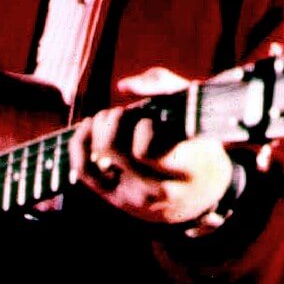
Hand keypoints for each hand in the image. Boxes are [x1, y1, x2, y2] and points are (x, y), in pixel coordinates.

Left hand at [68, 67, 232, 225]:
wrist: (203, 192)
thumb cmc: (197, 140)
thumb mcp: (195, 109)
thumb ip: (163, 85)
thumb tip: (123, 86)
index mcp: (184, 170)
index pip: (146, 149)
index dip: (143, 126)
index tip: (152, 120)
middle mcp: (156, 189)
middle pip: (113, 149)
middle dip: (114, 119)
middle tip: (125, 113)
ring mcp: (133, 197)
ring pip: (94, 158)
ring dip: (98, 128)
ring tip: (112, 119)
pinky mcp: (114, 198)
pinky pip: (83, 170)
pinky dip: (80, 143)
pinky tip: (91, 127)